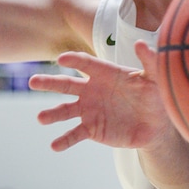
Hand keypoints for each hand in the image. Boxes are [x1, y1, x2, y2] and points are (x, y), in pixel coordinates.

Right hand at [29, 49, 171, 152]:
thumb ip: (149, 61)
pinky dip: (64, 140)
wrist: (156, 126)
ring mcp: (89, 111)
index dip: (74, 61)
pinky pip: (75, 134)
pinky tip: (54, 146)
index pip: (85, 64)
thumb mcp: (155, 78)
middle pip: (66, 85)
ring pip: (65, 111)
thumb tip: (140, 43)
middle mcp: (91, 90)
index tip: (62, 59)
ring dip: (52, 114)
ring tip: (41, 118)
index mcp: (104, 74)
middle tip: (32, 82)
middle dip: (49, 83)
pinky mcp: (92, 130)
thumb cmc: (155, 97)